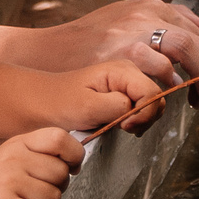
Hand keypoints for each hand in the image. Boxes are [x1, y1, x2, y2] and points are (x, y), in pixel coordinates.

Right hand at [0, 128, 82, 198]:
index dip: (74, 154)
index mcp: (18, 143)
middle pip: (60, 174)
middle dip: (55, 190)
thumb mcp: (15, 161)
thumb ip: (43, 156)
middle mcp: (11, 158)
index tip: (71, 168)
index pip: (58, 137)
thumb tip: (76, 163)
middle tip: (32, 195)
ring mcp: (5, 182)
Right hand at [22, 0, 198, 109]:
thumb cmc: (88, 42)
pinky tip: (168, 97)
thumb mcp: (128, 20)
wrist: (50, 52)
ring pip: (187, 51)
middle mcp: (146, 14)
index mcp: (151, 7)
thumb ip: (170, 21)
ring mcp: (136, 32)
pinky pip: (164, 70)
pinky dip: (172, 85)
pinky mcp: (124, 53)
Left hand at [40, 59, 168, 136]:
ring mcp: (126, 84)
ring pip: (152, 107)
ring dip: (140, 122)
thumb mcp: (88, 106)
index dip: (144, 114)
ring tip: (118, 126)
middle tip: (122, 128)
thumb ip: (118, 107)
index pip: (153, 93)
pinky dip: (134, 123)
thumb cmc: (59, 103)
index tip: (125, 126)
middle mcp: (129, 74)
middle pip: (157, 100)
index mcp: (122, 70)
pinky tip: (118, 126)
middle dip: (145, 119)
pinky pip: (141, 111)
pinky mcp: (122, 96)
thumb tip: (137, 110)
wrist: (41, 105)